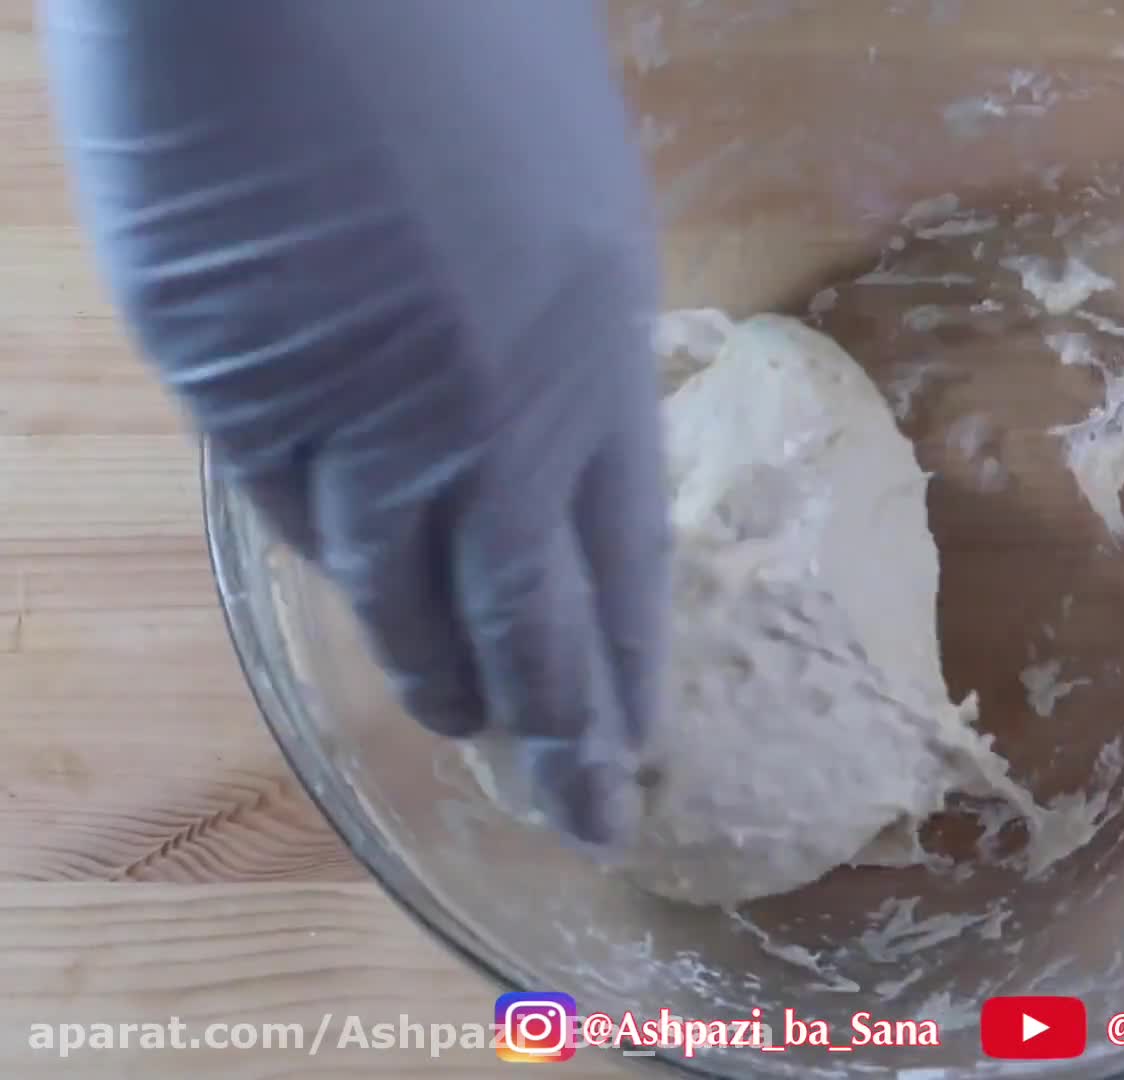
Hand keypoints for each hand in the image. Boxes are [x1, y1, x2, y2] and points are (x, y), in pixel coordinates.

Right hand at [41, 0, 666, 844]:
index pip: (621, 559)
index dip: (624, 665)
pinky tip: (361, 599)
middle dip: (550, 730)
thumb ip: (555, 326)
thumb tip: (533, 417)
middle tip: (578, 815)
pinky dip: (335, 565)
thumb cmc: (456, 28)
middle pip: (517, 617)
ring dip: (437, 669)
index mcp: (590, 349)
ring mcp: (343, 409)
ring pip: (390, 586)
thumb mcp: (565, 187)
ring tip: (469, 724)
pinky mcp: (223, 383)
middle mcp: (479, 411)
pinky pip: (289, 509)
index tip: (637, 746)